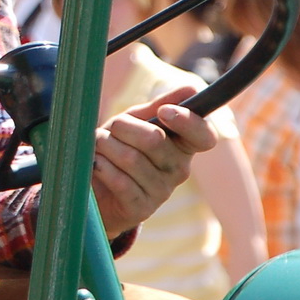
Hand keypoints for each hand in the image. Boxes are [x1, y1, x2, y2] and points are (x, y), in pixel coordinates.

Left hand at [92, 85, 216, 237]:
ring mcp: (162, 191)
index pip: (204, 136)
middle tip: (111, 129)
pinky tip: (97, 164)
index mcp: (183, 146)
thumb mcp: (135, 122)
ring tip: (99, 146)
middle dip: (123, 127)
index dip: (188, 122)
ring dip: (106, 146)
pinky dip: (102, 166)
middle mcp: (179, 169)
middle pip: (154, 140)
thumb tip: (191, 90)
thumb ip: (159, 106)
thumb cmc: (118, 146)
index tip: (164, 111)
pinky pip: (121, 181)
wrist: (95, 187)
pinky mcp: (142, 209)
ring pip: (131, 158)